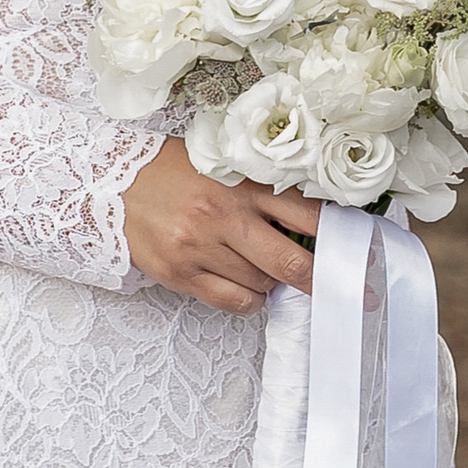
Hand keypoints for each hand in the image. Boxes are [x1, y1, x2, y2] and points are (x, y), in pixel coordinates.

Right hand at [123, 138, 326, 314]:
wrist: (111, 183)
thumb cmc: (175, 171)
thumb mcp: (226, 165)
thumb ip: (265, 188)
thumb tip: (314, 222)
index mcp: (243, 182)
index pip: (308, 214)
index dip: (338, 236)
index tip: (356, 249)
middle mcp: (224, 216)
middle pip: (292, 262)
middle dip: (321, 279)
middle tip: (340, 287)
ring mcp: (201, 248)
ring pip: (263, 286)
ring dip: (274, 283)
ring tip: (265, 267)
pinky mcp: (181, 274)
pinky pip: (233, 302)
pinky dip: (250, 300)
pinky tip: (247, 286)